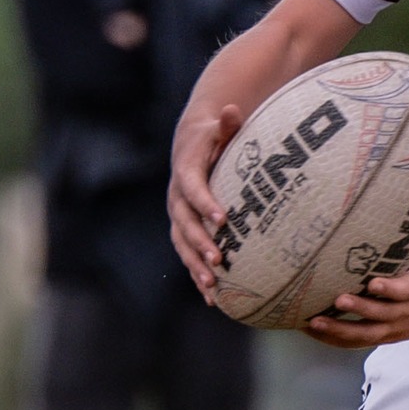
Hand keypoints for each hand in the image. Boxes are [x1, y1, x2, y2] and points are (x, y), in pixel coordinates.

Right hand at [168, 104, 243, 298]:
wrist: (192, 148)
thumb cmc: (214, 139)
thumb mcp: (220, 129)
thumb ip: (228, 126)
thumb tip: (232, 110)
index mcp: (186, 173)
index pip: (193, 188)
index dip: (205, 203)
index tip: (223, 218)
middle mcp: (177, 199)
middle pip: (185, 224)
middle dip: (200, 242)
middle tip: (219, 258)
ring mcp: (179, 218)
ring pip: (183, 245)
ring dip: (196, 266)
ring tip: (213, 286)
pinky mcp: (184, 232)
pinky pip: (188, 256)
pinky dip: (198, 276)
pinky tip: (213, 299)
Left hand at [306, 214, 408, 347]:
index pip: (402, 293)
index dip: (388, 290)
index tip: (372, 283)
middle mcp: (404, 313)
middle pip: (380, 315)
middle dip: (359, 308)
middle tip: (337, 299)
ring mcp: (393, 329)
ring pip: (365, 334)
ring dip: (339, 330)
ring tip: (314, 321)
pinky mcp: (383, 337)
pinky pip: (357, 342)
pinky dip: (335, 340)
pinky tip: (312, 331)